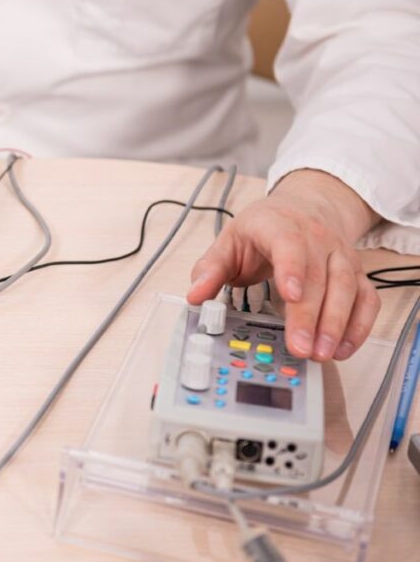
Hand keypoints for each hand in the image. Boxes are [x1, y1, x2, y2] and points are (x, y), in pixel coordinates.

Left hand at [187, 169, 380, 361]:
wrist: (305, 207)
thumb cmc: (265, 227)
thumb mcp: (229, 240)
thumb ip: (210, 269)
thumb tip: (194, 296)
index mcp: (280, 226)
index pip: (289, 245)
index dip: (292, 270)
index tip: (290, 295)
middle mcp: (317, 239)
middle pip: (319, 277)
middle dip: (310, 316)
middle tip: (300, 347)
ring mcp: (340, 256)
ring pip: (347, 289)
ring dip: (336, 325)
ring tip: (320, 354)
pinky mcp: (357, 274)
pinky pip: (367, 300)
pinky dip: (359, 325)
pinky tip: (342, 348)